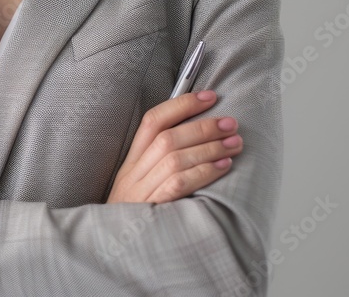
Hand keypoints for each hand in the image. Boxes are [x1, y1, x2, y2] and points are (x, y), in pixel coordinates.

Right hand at [107, 90, 241, 203]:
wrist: (113, 252)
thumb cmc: (137, 215)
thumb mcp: (141, 185)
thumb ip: (160, 162)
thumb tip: (198, 135)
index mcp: (131, 162)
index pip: (153, 121)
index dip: (181, 105)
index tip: (209, 96)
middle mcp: (133, 173)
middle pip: (167, 138)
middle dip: (203, 126)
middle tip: (230, 123)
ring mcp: (140, 192)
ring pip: (174, 158)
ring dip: (209, 147)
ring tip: (235, 143)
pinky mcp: (151, 209)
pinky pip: (177, 184)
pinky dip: (203, 172)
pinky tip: (223, 166)